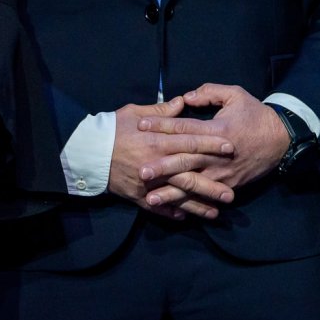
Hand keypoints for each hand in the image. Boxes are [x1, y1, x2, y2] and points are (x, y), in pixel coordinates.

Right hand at [108, 100, 235, 220]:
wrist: (87, 152)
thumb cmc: (112, 129)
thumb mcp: (135, 113)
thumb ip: (161, 111)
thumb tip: (182, 103)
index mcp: (158, 141)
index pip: (191, 142)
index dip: (211, 144)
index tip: (230, 147)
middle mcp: (157, 163)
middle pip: (190, 174)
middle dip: (211, 184)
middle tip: (231, 192)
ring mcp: (148, 183)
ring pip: (178, 195)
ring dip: (197, 205)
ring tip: (216, 212)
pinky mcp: (138, 195)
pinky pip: (158, 206)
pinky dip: (171, 212)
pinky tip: (186, 217)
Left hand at [136, 84, 287, 210]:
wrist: (281, 140)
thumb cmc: (256, 115)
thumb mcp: (235, 95)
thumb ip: (209, 93)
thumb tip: (185, 98)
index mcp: (218, 130)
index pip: (184, 128)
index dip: (162, 126)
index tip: (141, 125)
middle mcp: (217, 154)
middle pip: (185, 160)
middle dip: (161, 166)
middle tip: (140, 170)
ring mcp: (223, 173)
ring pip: (193, 184)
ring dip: (172, 192)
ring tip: (150, 197)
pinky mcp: (228, 186)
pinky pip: (206, 196)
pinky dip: (190, 204)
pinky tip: (174, 209)